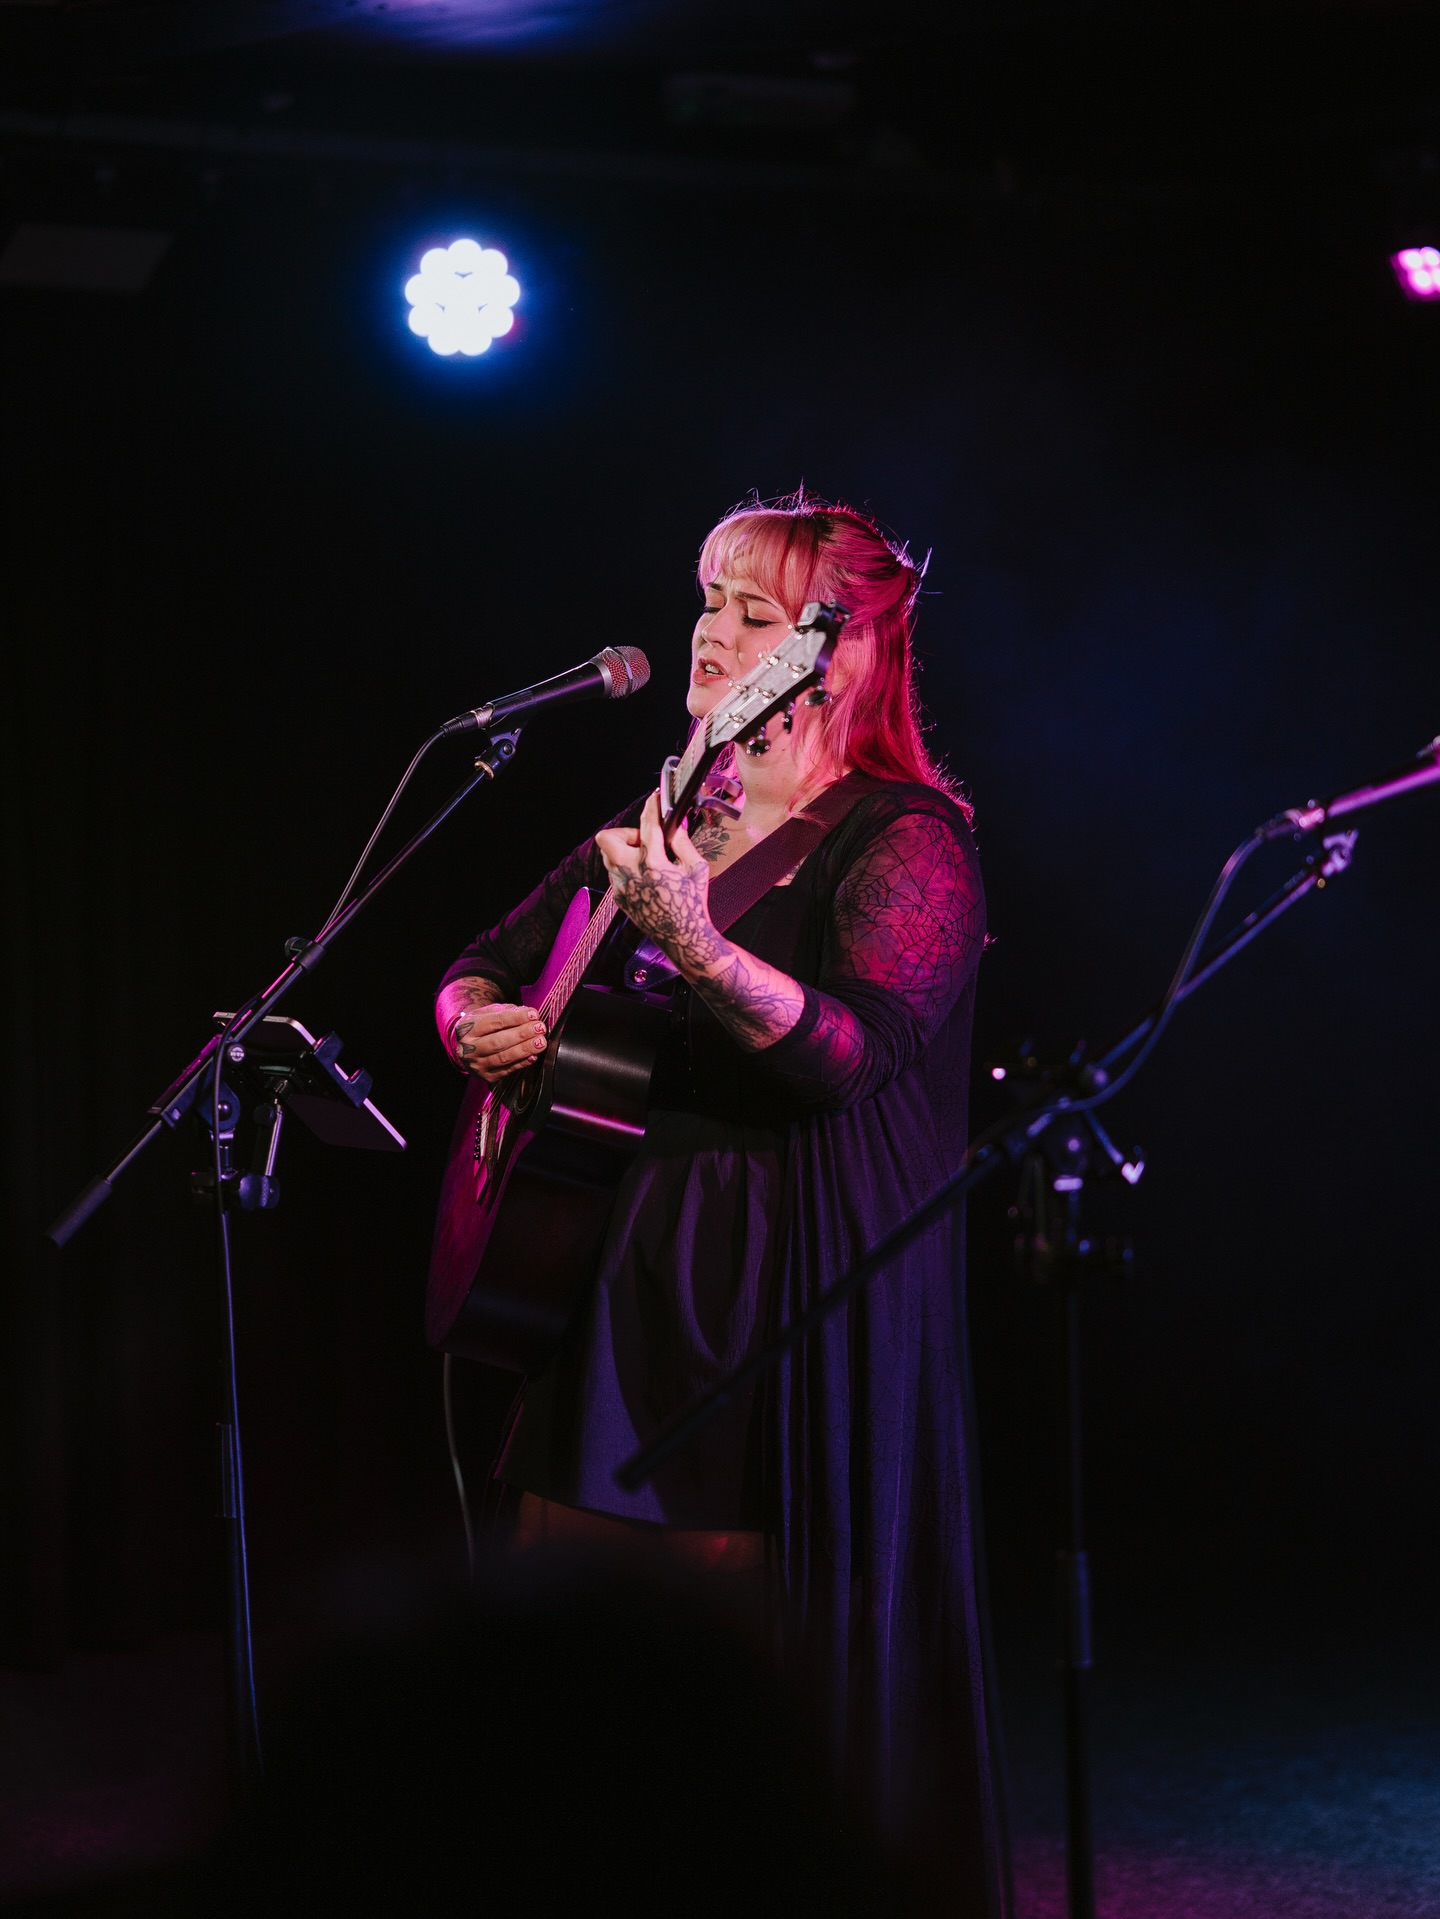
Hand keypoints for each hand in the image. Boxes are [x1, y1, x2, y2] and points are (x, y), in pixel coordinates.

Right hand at [444, 993, 546, 1082]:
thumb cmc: (480, 1027)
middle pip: (498, 1042)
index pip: (495, 1022)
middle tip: (539, 1028)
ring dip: (525, 1050)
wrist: (464, 1047)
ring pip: (504, 1058)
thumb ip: (507, 1011)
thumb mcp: (487, 1013)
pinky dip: (522, 1063)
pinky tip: (533, 1056)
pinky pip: (508, 1071)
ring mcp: (477, 1065)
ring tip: (540, 1042)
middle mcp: (470, 1048)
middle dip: (522, 1034)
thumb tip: (529, 1014)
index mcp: (468, 1028)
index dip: (516, 1018)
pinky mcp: (487, 1076)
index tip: (533, 1015)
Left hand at [595, 789, 722, 973]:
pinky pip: (615, 872)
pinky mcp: (619, 898)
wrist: (684, 938)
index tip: (655, 799)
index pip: (646, 826)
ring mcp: (621, 888)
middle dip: (625, 833)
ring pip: (608, 855)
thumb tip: (677, 824)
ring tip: (647, 858)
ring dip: (625, 850)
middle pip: (607, 838)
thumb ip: (683, 842)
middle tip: (645, 841)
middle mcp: (631, 876)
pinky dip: (627, 867)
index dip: (652, 808)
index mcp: (653, 865)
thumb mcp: (696, 868)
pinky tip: (646, 876)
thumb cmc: (693, 905)